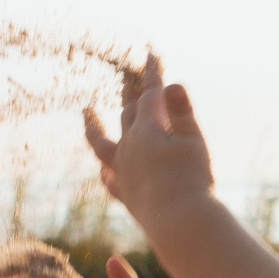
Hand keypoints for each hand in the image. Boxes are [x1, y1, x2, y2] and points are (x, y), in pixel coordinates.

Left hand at [83, 53, 213, 225]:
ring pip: (103, 144)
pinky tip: (105, 170)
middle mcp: (129, 147)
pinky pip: (110, 179)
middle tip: (127, 77)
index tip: (150, 54)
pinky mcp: (126, 195)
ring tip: (86, 113)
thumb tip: (171, 85)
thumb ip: (181, 111)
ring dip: (94, 126)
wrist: (180, 224)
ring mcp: (123, 172)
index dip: (152, 73)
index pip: (150, 94)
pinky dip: (107, 170)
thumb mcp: (192, 140)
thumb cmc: (191, 180)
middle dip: (129, 92)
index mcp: (146, 129)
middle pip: (126, 112)